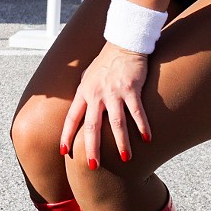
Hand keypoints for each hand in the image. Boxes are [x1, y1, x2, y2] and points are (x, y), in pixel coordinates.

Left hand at [60, 42, 150, 168]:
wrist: (123, 43)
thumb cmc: (106, 62)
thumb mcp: (88, 77)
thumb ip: (84, 95)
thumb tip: (80, 113)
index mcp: (83, 93)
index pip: (71, 118)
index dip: (66, 136)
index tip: (63, 152)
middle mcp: (96, 94)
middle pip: (91, 126)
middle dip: (92, 148)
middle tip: (93, 167)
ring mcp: (114, 92)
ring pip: (116, 123)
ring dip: (121, 142)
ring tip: (125, 159)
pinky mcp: (131, 88)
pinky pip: (137, 112)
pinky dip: (142, 126)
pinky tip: (147, 138)